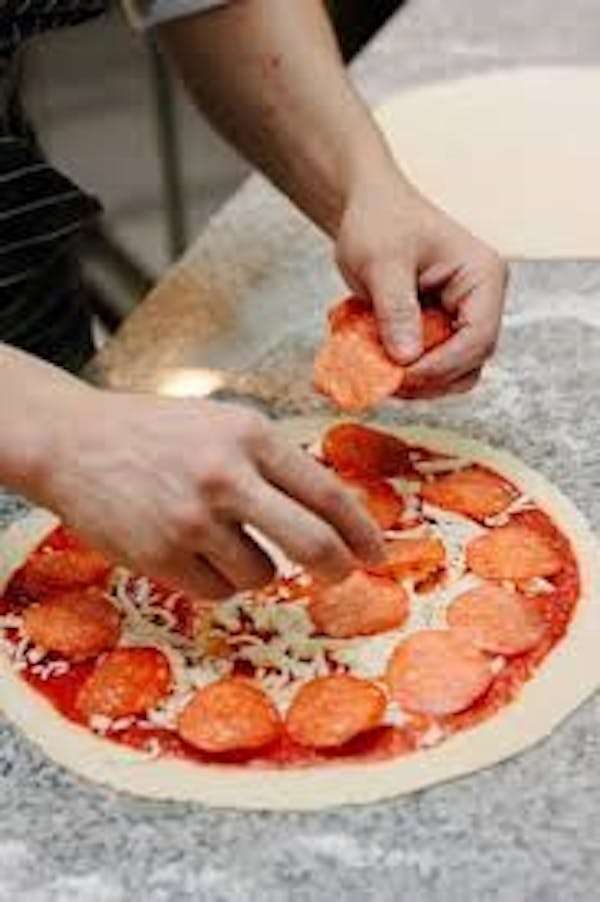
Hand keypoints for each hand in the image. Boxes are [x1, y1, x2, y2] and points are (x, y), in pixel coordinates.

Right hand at [42, 392, 383, 598]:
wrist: (74, 443)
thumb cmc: (157, 434)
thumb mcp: (223, 424)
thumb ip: (273, 462)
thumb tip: (332, 515)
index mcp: (250, 435)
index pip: (327, 492)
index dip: (361, 529)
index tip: (376, 552)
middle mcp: (226, 476)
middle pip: (312, 542)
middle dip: (337, 566)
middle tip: (340, 574)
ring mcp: (192, 520)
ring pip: (261, 573)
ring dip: (256, 566)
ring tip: (220, 538)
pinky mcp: (160, 557)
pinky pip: (217, 591)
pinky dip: (216, 579)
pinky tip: (190, 550)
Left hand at [335, 166, 507, 397]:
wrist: (368, 207)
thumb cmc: (380, 220)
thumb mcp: (383, 262)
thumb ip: (396, 310)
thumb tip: (407, 358)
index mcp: (482, 277)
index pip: (478, 338)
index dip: (442, 365)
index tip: (402, 374)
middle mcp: (480, 300)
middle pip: (470, 362)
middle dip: (430, 379)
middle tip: (387, 382)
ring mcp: (461, 316)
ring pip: (454, 371)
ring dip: (419, 382)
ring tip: (381, 375)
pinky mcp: (440, 327)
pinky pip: (433, 362)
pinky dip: (408, 371)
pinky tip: (380, 364)